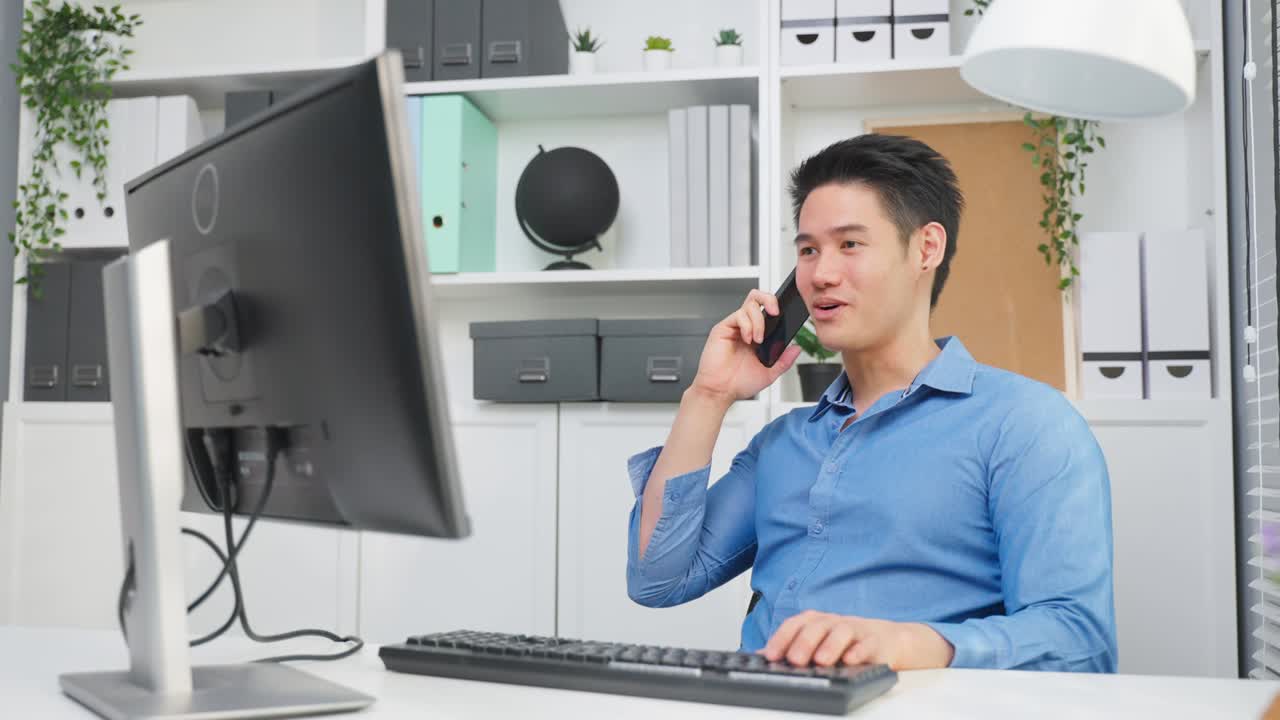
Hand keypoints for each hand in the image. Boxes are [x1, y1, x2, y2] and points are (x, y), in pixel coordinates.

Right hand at [690, 289, 802, 402]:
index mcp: (758, 335)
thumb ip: (784, 361)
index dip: (778, 308)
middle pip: (758, 298)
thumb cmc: (738, 383)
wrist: (720, 391)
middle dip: (770, 299)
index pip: (768, 310)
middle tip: (775, 313)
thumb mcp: (769, 373)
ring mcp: (735, 327)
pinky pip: (738, 315)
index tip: (786, 316)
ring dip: (759, 322)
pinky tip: (747, 339)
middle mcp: (746, 328)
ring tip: (758, 340)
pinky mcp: (723, 328)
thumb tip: (797, 348)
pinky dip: (747, 325)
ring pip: (751, 304)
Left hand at [760, 610, 954, 670]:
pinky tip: (852, 661)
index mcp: (817, 622)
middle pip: (817, 626)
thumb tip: (757, 656)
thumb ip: (790, 648)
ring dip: (830, 646)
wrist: (887, 640)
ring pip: (842, 632)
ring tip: (821, 661)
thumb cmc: (846, 643)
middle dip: (803, 643)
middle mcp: (834, 623)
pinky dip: (860, 652)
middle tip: (794, 660)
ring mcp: (856, 631)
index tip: (770, 654)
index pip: (795, 624)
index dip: (782, 638)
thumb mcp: (817, 643)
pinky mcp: (876, 643)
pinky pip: (868, 645)